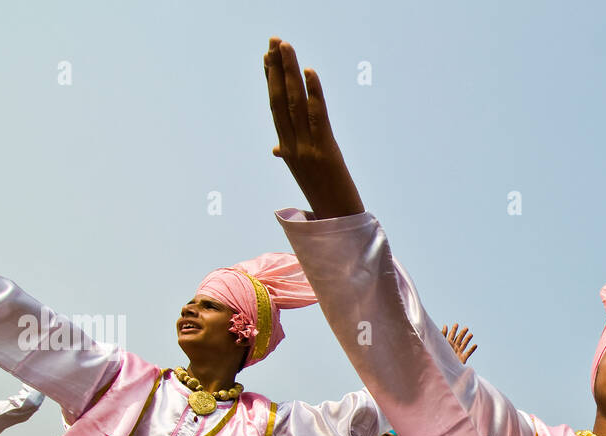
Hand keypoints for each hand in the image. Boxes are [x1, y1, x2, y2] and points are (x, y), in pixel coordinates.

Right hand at [265, 38, 364, 219]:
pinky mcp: (325, 152)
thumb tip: (276, 148)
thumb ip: (290, 155)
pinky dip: (314, 93)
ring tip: (286, 47)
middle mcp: (293, 147)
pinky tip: (310, 73)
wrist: (338, 223)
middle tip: (273, 42)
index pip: (276, 108)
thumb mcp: (304, 173)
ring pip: (295, 104)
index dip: (271, 81)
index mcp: (287, 150)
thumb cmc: (325, 198)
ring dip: (291, 72)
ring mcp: (307, 149)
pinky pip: (317, 117)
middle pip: (280, 100)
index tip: (267, 58)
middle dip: (277, 69)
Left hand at [443, 323, 476, 363]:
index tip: (456, 324)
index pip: (451, 336)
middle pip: (458, 339)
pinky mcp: (462, 359)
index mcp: (447, 345)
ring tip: (471, 334)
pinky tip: (475, 345)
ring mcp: (458, 353)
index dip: (453, 330)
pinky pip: (468, 353)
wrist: (444, 369)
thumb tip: (445, 325)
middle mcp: (453, 348)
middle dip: (462, 333)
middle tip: (466, 327)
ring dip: (467, 339)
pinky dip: (472, 349)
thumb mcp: (440, 344)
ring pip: (464, 345)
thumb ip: (443, 334)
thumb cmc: (440, 357)